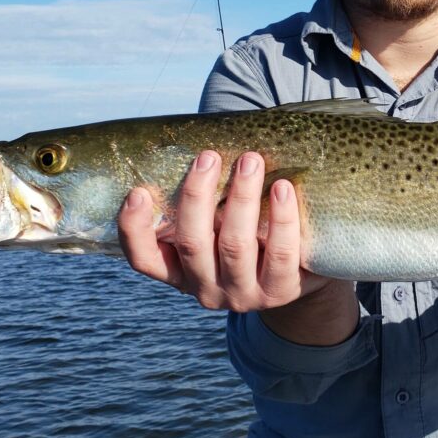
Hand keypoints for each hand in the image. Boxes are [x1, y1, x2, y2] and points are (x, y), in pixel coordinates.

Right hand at [117, 150, 337, 312]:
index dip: (135, 229)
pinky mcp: (280, 293)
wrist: (302, 274)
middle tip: (209, 155)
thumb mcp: (219, 226)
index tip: (138, 191)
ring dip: (242, 199)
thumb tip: (196, 143)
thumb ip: (204, 202)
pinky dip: (281, 218)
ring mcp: (242, 295)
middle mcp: (205, 288)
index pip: (144, 258)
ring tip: (251, 160)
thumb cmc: (250, 234)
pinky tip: (284, 188)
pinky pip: (280, 254)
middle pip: (192, 243)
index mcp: (180, 272)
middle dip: (197, 195)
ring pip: (236, 246)